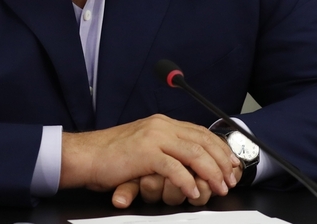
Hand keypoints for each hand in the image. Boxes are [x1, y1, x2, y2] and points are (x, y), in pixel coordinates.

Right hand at [60, 114, 239, 205]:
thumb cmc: (111, 156)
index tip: (231, 165)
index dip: (220, 149)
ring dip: (211, 173)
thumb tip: (188, 162)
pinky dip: (188, 182)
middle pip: (203, 141)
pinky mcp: (145, 152)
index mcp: (162, 123)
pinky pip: (175, 168)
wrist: (85, 155)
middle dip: (222, 162)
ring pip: (194, 153)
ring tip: (218, 188)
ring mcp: (154, 137)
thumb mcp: (143, 146)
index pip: (200, 132)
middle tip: (230, 179)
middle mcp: (161, 126)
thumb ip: (165, 148)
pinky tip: (193, 192)